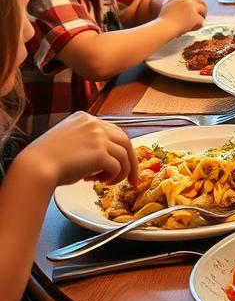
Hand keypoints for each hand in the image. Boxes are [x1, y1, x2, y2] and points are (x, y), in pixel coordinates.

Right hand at [22, 111, 136, 186]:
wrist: (34, 168)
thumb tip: (105, 158)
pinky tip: (102, 182)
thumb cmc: (45, 159)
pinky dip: (113, 176)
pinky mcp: (100, 153)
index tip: (123, 161)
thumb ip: (86, 141)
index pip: (112, 131)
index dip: (119, 148)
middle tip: (133, 177)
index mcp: (84, 118)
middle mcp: (94, 124)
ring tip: (108, 181)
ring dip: (120, 171)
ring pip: (124, 155)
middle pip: (125, 140)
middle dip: (131, 161)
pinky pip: (117, 167)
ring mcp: (98, 137)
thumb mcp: (67, 140)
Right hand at [157, 0, 206, 35]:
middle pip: (202, 2)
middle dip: (203, 10)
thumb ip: (179, 3)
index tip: (200, 8)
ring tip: (193, 25)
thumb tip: (189, 6)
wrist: (164, 27)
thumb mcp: (169, 6)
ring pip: (203, 12)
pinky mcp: (195, 17)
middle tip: (202, 16)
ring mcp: (192, 8)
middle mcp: (187, 1)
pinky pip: (201, 22)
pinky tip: (191, 29)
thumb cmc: (164, 20)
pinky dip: (197, 26)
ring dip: (200, 18)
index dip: (199, 3)